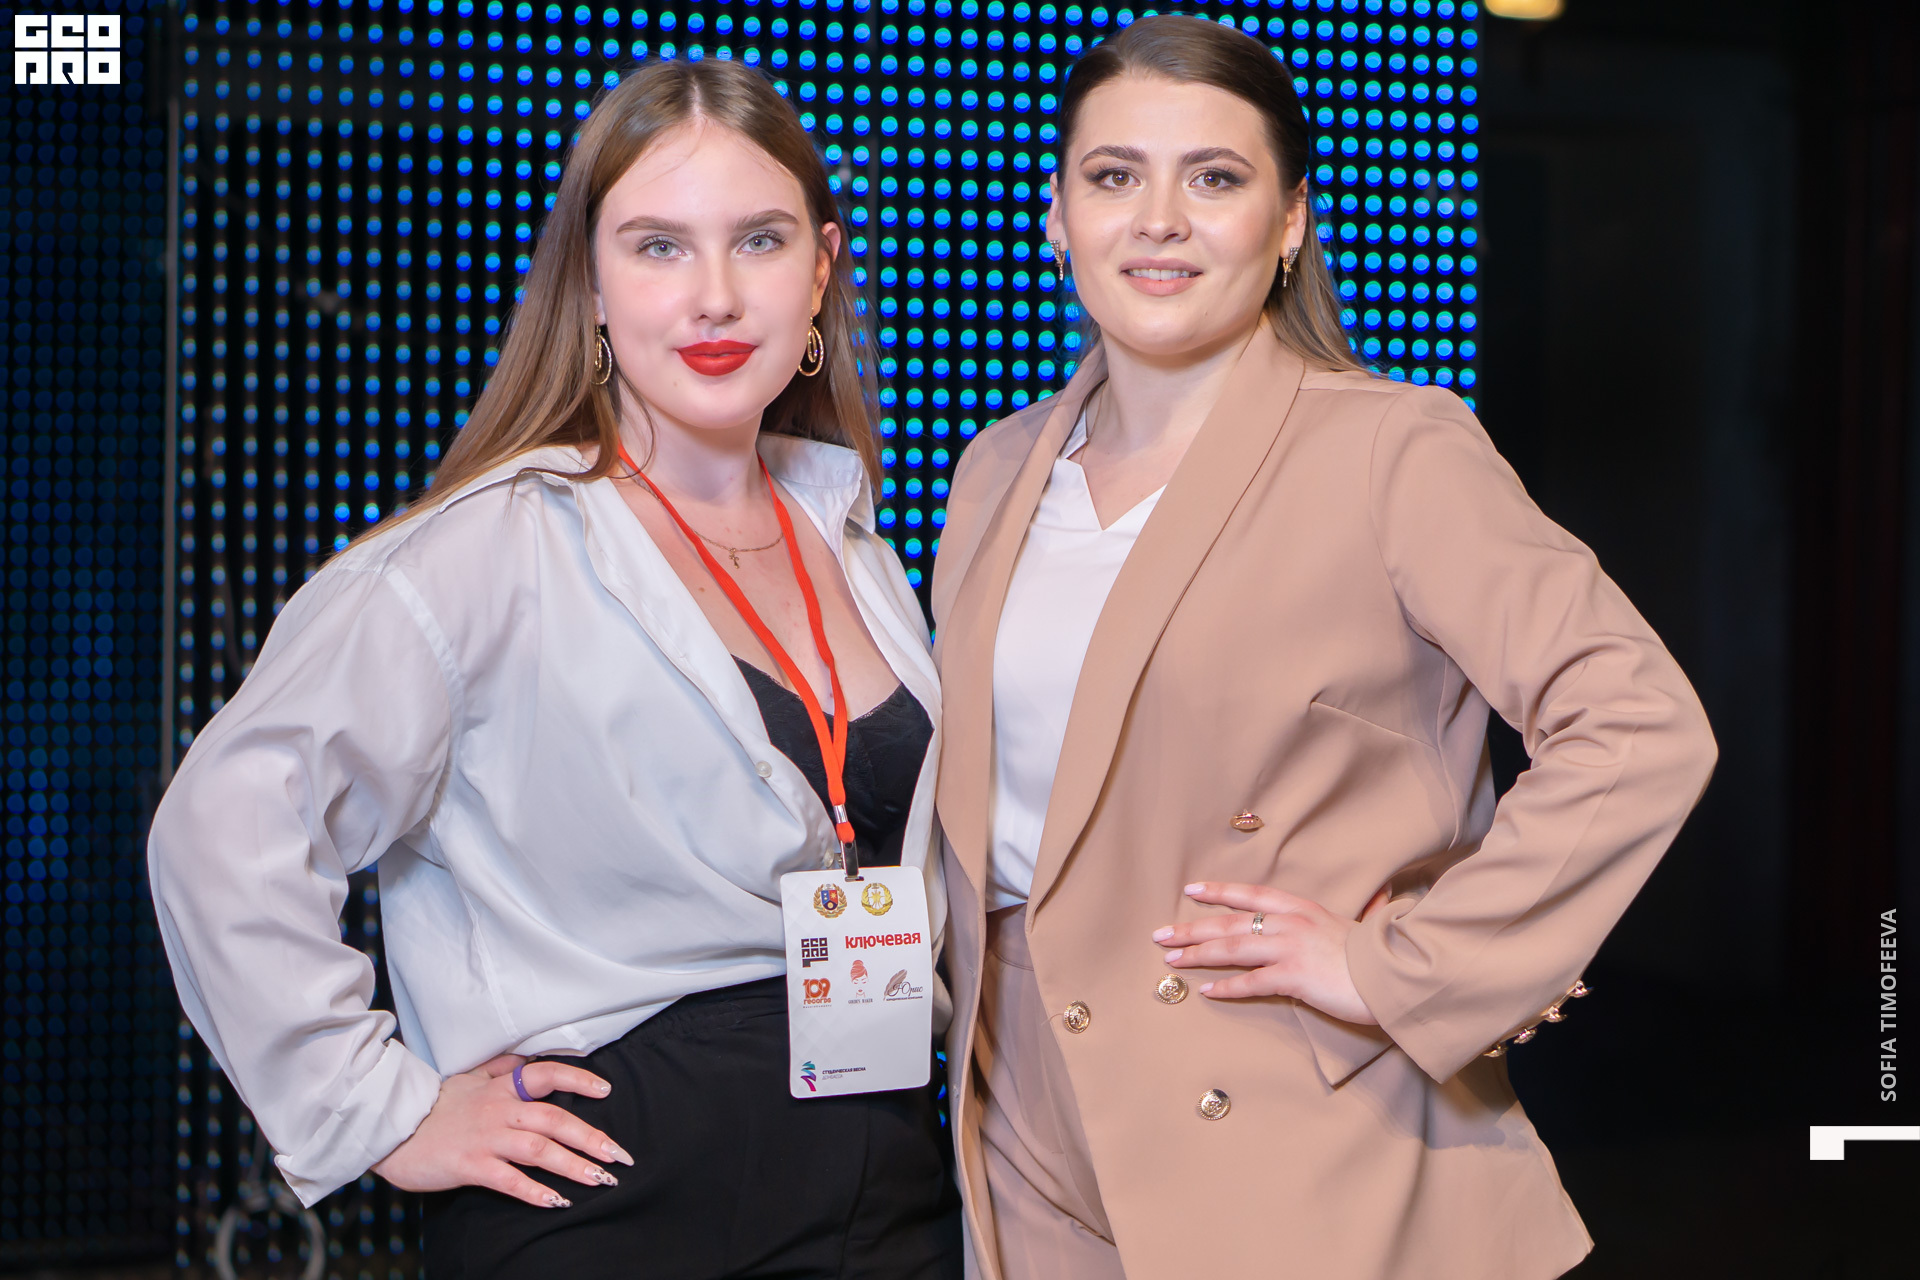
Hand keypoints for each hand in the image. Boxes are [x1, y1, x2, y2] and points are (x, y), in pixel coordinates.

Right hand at [371, 1054, 633, 1207]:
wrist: (392, 1128)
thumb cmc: (434, 1106)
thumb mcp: (469, 1077)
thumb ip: (501, 1067)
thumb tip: (526, 1055)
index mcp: (501, 1087)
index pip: (546, 1074)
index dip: (578, 1079)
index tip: (606, 1091)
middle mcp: (499, 1109)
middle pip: (554, 1118)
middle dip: (591, 1137)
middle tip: (620, 1155)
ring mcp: (486, 1138)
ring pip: (539, 1149)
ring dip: (573, 1165)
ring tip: (601, 1179)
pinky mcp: (470, 1165)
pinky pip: (509, 1179)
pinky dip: (534, 1191)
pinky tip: (556, 1201)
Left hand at [1152, 882, 1393, 1024]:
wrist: (1394, 972)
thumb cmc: (1376, 953)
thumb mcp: (1356, 924)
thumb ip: (1349, 913)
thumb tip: (1379, 893)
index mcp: (1300, 909)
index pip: (1250, 895)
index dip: (1219, 892)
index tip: (1190, 890)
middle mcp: (1289, 924)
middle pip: (1229, 924)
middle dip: (1191, 928)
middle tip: (1161, 934)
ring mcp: (1290, 949)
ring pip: (1232, 950)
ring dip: (1198, 955)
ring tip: (1172, 960)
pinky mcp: (1294, 977)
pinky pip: (1252, 983)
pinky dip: (1227, 987)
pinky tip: (1207, 991)